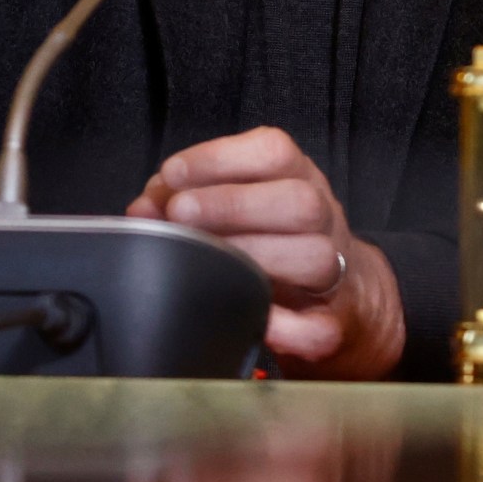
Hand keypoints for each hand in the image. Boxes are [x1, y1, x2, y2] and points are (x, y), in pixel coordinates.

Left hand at [126, 127, 404, 379]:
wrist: (338, 294)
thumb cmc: (271, 238)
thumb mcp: (233, 203)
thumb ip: (186, 198)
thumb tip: (144, 208)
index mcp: (298, 179)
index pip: (274, 151)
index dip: (221, 157)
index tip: (172, 173)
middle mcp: (322, 219)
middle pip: (301, 202)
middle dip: (233, 205)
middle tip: (181, 214)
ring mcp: (334, 270)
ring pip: (318, 259)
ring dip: (256, 257)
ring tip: (207, 261)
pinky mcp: (333, 321)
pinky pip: (320, 329)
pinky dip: (287, 330)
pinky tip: (256, 322)